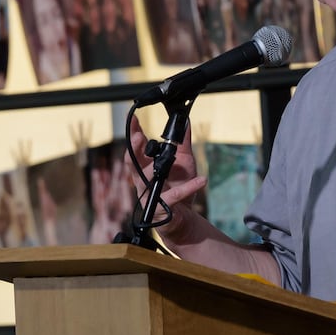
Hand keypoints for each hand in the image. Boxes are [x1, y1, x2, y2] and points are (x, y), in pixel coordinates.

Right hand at [127, 115, 208, 237]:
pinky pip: (173, 196)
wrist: (184, 216)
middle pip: (133, 162)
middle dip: (133, 149)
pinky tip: (202, 181)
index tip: (133, 118)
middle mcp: (142, 179)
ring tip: (163, 160)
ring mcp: (148, 194)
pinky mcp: (159, 208)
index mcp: (146, 166)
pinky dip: (189, 188)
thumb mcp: (184, 162)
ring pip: (145, 180)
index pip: (136, 148)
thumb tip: (186, 122)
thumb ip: (182, 143)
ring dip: (152, 169)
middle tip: (137, 136)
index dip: (133, 133)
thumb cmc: (179, 187)